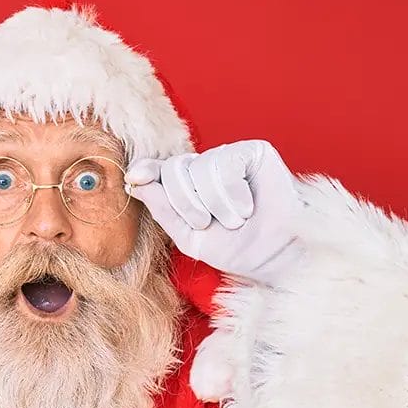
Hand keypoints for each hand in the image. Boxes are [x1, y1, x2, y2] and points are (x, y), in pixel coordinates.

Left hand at [126, 140, 302, 284]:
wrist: (272, 256)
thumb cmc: (234, 248)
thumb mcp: (188, 235)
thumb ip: (162, 208)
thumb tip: (135, 180)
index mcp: (188, 185)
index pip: (160, 170)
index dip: (147, 170)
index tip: (135, 177)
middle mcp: (206, 167)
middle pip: (175, 168)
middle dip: (185, 202)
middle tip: (207, 223)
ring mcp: (229, 156)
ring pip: (199, 167)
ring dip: (214, 203)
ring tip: (235, 220)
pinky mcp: (252, 151)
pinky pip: (225, 163)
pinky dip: (232, 192)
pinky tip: (247, 206)